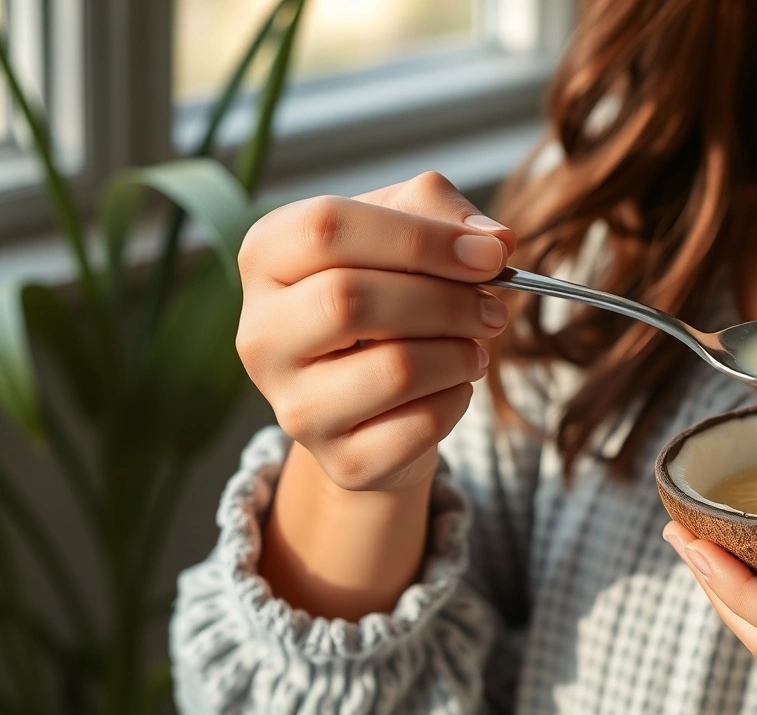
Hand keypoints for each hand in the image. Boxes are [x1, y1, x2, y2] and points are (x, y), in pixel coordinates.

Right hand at [237, 171, 515, 491]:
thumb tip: (493, 239)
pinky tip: (453, 388)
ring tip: (475, 347)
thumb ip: (442, 211)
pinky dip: (457, 401)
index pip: (326, 228)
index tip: (489, 255)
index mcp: (266, 257)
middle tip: (494, 309)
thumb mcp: (406, 233)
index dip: (419, 238)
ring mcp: (291, 405)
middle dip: (447, 301)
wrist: (378, 400)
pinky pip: (418, 425)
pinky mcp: (338, 460)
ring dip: (460, 353)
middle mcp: (261, 334)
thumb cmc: (390, 295)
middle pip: (351, 299)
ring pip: (394, 368)